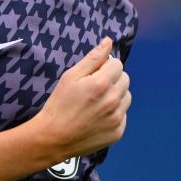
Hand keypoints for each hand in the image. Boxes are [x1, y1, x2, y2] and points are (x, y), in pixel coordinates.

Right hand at [30, 36, 130, 158]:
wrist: (53, 138)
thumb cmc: (59, 105)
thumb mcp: (70, 76)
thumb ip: (92, 58)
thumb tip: (109, 42)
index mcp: (101, 84)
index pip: (117, 64)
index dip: (105, 66)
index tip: (94, 74)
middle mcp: (113, 101)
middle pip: (125, 79)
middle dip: (112, 79)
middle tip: (94, 88)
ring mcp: (117, 118)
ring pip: (127, 97)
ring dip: (116, 96)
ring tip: (97, 103)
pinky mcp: (118, 132)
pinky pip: (123, 115)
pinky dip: (114, 113)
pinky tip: (98, 117)